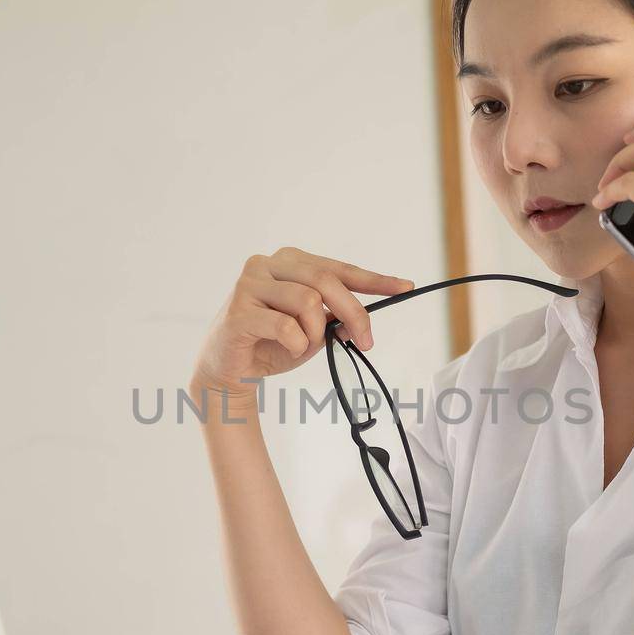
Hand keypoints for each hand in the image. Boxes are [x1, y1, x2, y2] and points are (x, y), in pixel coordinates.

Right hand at [192, 247, 412, 399]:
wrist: (228, 372)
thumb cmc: (272, 345)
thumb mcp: (312, 329)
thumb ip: (334, 317)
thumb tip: (362, 320)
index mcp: (288, 262)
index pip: (338, 268)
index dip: (374, 279)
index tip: (405, 287)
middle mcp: (267, 264)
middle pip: (325, 280)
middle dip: (354, 312)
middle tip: (366, 341)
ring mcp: (249, 285)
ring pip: (307, 301)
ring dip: (316, 332)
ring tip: (305, 346)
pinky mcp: (238, 311)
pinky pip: (285, 325)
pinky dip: (296, 343)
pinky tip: (288, 349)